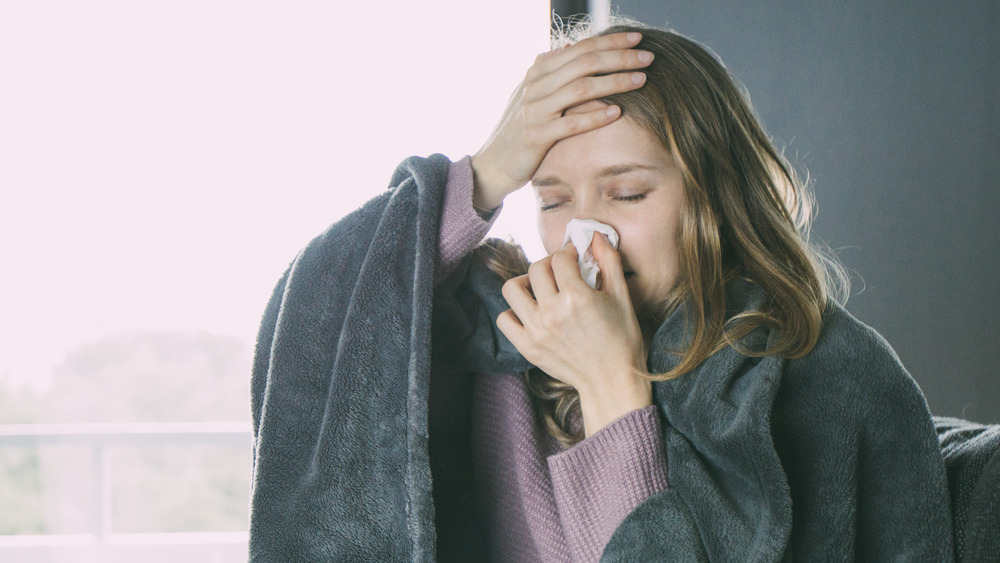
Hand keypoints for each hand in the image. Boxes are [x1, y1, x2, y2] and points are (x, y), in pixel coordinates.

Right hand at [470, 32, 653, 209]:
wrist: (492, 165)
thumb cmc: (518, 131)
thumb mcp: (531, 95)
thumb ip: (549, 73)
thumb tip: (566, 49)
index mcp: (538, 72)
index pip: (580, 48)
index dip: (610, 41)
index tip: (638, 39)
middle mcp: (535, 86)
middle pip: (584, 63)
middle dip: (620, 57)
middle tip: (648, 57)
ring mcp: (534, 110)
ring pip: (580, 88)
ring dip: (614, 82)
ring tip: (642, 80)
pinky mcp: (536, 136)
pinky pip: (570, 123)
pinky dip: (595, 116)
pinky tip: (617, 112)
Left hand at [496, 234, 652, 435]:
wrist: (612, 381)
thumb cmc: (622, 339)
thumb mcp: (621, 296)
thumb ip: (609, 261)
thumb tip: (595, 235)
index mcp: (577, 297)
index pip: (559, 258)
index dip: (568, 253)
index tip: (574, 258)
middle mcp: (552, 312)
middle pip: (536, 269)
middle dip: (549, 264)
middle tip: (560, 271)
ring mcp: (536, 331)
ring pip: (512, 289)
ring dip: (525, 283)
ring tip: (539, 288)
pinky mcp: (527, 347)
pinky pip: (505, 319)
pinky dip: (514, 311)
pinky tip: (531, 311)